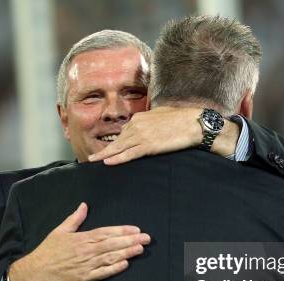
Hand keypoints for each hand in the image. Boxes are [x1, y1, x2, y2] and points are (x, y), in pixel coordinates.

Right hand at [8, 203, 149, 280]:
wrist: (36, 272)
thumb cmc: (48, 251)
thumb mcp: (60, 231)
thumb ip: (74, 219)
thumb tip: (84, 205)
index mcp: (81, 238)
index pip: (106, 232)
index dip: (122, 230)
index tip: (136, 229)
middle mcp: (86, 250)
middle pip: (112, 244)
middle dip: (130, 240)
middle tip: (146, 238)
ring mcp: (86, 265)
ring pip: (110, 257)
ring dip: (127, 253)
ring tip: (140, 249)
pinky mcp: (84, 278)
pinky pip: (102, 273)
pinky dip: (114, 269)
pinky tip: (126, 265)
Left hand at [87, 106, 239, 164]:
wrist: (192, 123)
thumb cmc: (181, 118)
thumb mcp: (161, 114)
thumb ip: (150, 120)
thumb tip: (148, 125)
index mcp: (139, 117)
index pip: (123, 132)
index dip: (115, 142)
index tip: (108, 149)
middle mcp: (136, 125)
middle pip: (117, 140)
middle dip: (104, 149)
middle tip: (91, 158)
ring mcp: (141, 135)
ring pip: (118, 147)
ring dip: (105, 155)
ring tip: (94, 161)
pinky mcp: (148, 145)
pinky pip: (129, 154)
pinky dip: (117, 158)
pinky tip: (107, 162)